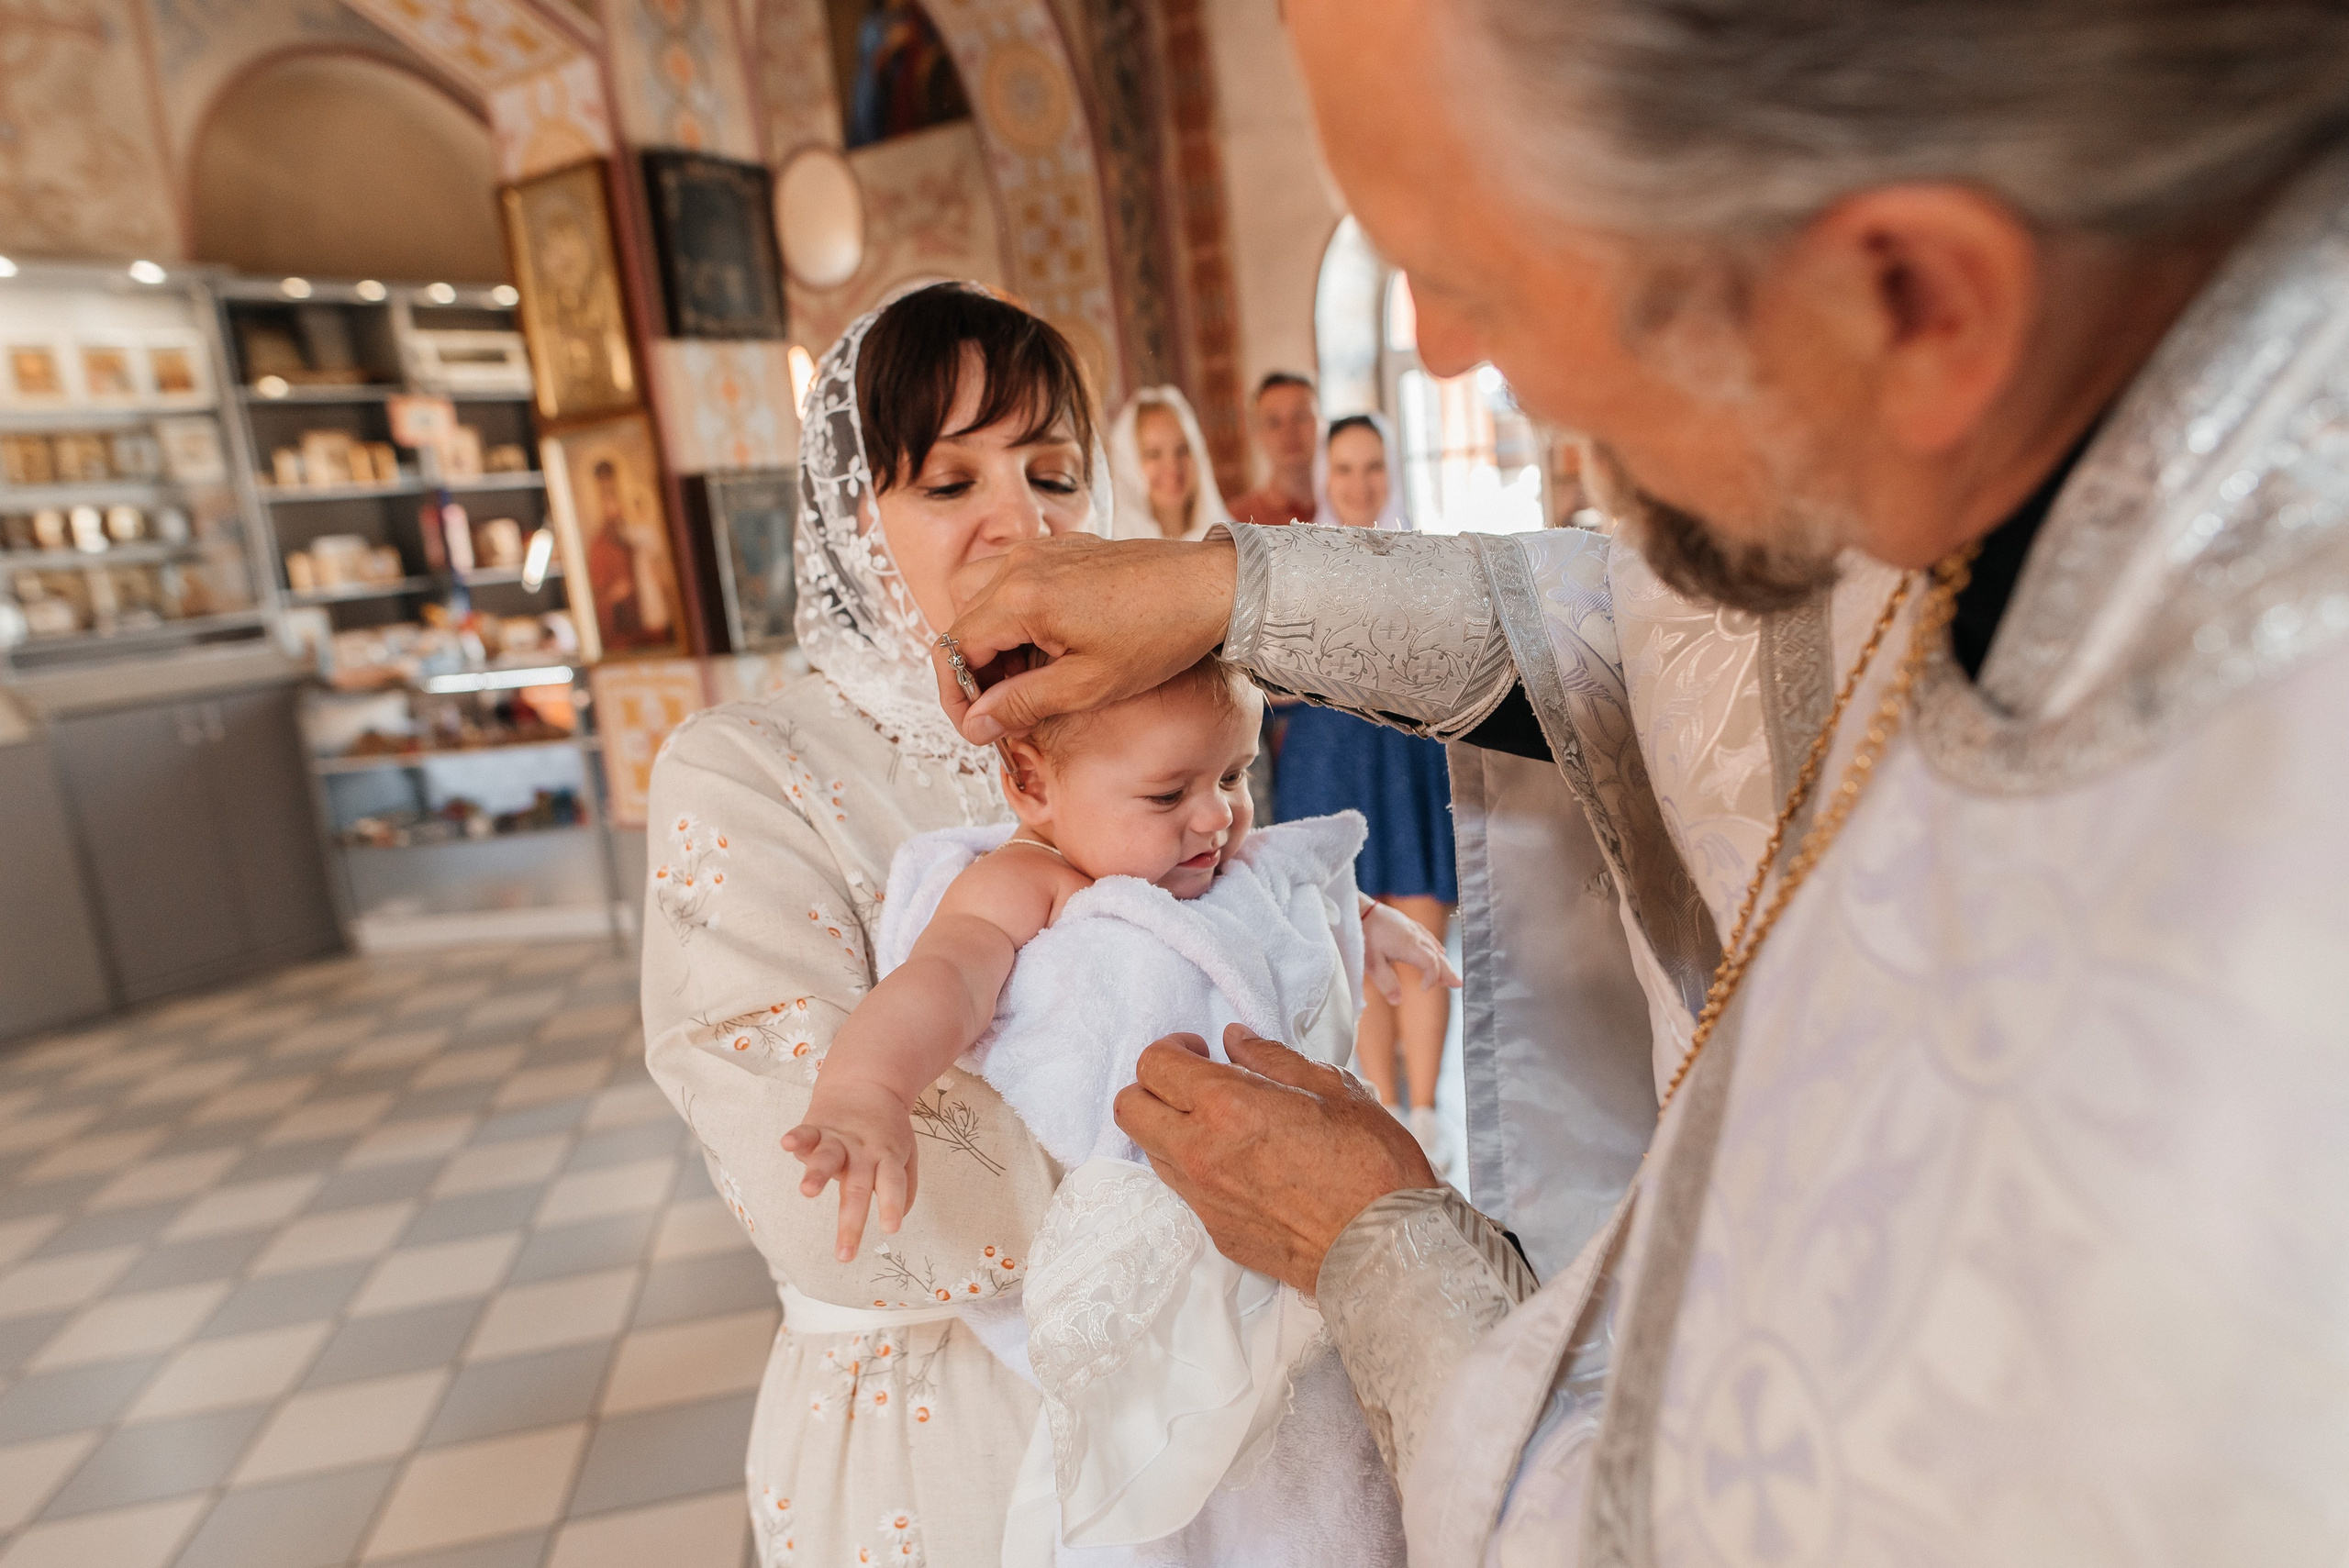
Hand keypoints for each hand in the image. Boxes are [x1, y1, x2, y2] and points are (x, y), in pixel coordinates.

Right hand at [781, 1078, 920, 1261]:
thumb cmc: (886, 1129)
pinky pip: (806, 1133)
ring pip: (828, 1159)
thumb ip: (905, 1185)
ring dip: (817, 1174)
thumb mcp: (907, 1152)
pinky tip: (787, 1144)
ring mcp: (839, 1140)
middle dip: (850, 1222)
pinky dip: (797, 1138)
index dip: (892, 1205)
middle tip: (845, 1254)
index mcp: (887, 1159)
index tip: (890, 1229)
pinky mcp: (817, 1127)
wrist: (867, 1080)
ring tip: (807, 1191)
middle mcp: (863, 1152)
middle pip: (858, 1188)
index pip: (893, 1184)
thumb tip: (900, 1215)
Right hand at [934, 533, 1236, 742]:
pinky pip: (1012, 578)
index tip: (975, 729)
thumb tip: (975, 725)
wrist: (1214, 587)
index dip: (956, 696)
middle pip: (959, 619)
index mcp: (1020, 598)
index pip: (953, 648)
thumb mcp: (1087, 686)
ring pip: (979, 594)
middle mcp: (1020, 564)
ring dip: (986, 638)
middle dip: (969, 669)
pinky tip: (1045, 646)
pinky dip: (1011, 614)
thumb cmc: (1159, 637)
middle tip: (1000, 708)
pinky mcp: (1063, 549)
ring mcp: (1041, 550)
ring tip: (1020, 677)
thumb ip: (1022, 703)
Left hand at [1113, 1024, 1438, 1291]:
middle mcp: (1200, 1152)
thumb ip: (1272, 1059)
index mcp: (1227, 1106)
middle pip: (1129, 1107)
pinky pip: (1182, 1188)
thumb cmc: (1371, 1163)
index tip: (1200, 1050)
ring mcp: (1203, 1198)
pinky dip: (1194, 1167)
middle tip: (1194, 1081)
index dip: (1172, 1048)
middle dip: (1152, 1085)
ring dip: (1170, 1127)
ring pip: (1150, 1149)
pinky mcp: (1215, 1232)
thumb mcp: (1332, 1089)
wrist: (1386, 1249)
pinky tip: (1239, 1164)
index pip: (1154, 1064)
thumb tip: (1234, 1040)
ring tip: (1218, 1123)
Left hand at [1360, 900, 1461, 1005]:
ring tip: (1449, 975)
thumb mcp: (1371, 963)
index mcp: (1409, 946)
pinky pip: (1427, 936)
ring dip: (1443, 961)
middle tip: (1458, 984)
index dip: (1432, 978)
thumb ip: (1386, 982)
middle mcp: (1415, 936)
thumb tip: (1397, 1001)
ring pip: (1433, 946)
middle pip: (1437, 956)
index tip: (1423, 989)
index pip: (1431, 964)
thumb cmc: (1363, 934)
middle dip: (1447, 971)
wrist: (1357, 908)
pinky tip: (1439, 950)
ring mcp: (1412, 928)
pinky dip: (1435, 947)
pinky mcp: (1406, 923)